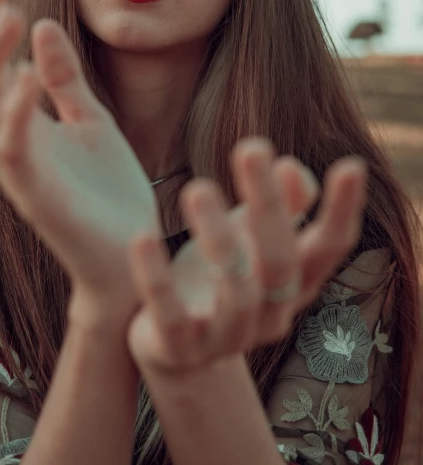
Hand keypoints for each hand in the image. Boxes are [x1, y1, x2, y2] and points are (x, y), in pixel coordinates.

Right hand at [0, 0, 161, 326]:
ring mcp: (17, 168)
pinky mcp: (35, 195)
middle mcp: (8, 139)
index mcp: (20, 119)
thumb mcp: (90, 120)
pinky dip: (17, 108)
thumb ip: (65, 78)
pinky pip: (14, 146)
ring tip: (8, 14)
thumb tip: (43, 22)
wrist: (131, 253)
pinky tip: (30, 71)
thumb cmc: (107, 191)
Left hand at [125, 138, 366, 375]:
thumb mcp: (250, 235)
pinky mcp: (179, 348)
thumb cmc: (221, 273)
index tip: (351, 165)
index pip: (329, 248)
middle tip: (250, 147)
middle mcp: (270, 314)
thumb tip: (291, 167)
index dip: (343, 211)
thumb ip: (280, 203)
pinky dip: (157, 278)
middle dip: (268, 204)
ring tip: (197, 188)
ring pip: (235, 293)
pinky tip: (143, 238)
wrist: (173, 345)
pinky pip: (170, 316)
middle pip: (280, 262)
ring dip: (218, 237)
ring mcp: (226, 337)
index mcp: (294, 283)